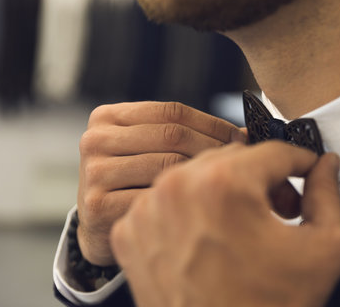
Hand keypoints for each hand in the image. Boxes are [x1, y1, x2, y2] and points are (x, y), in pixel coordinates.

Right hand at [77, 101, 245, 265]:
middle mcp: (95, 139)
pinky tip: (203, 205)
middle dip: (214, 147)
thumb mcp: (148, 148)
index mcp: (107, 116)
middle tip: (241, 161)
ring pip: (168, 164)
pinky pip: (157, 197)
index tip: (239, 137)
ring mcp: (94, 172)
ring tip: (226, 182)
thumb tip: (245, 133)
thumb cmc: (134, 182)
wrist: (98, 228)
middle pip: (172, 135)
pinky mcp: (97, 205)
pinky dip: (185, 200)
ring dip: (204, 173)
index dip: (212, 123)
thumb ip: (183, 134)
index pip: (172, 111)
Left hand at [111, 141, 339, 306]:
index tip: (307, 172)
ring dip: (228, 191)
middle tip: (282, 209)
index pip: (274, 150)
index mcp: (224, 185)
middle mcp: (177, 187)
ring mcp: (147, 210)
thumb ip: (328, 194)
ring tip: (246, 226)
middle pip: (236, 158)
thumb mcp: (325, 250)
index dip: (300, 161)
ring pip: (200, 175)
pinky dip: (193, 210)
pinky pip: (170, 199)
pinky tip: (212, 239)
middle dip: (265, 178)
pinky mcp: (131, 231)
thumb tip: (325, 165)